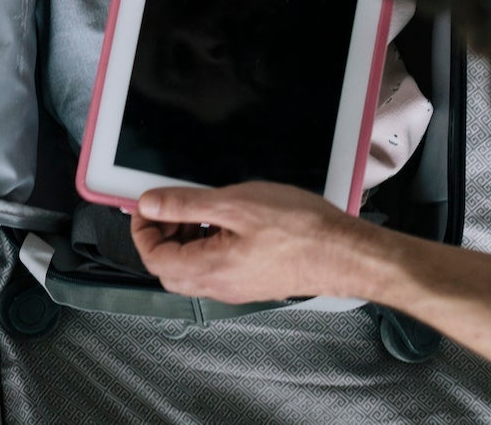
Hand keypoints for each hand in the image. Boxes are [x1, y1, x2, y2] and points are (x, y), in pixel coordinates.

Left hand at [131, 182, 378, 302]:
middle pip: (169, 267)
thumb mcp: (235, 205)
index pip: (153, 258)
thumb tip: (148, 204)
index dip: (142, 230)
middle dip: (161, 234)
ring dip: (184, 238)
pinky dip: (206, 243)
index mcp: (209, 270)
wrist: (347, 253)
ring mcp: (237, 286)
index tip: (145, 204)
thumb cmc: (300, 229)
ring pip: (192, 268)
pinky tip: (223, 221)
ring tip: (198, 209)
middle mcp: (220, 286)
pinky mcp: (252, 280)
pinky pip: (215, 267)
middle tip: (170, 206)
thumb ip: (186, 205)